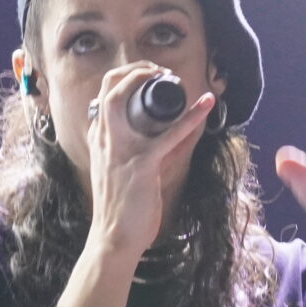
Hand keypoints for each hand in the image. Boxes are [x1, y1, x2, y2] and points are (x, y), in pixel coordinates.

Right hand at [84, 62, 214, 257]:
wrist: (114, 237)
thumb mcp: (118, 169)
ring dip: (149, 79)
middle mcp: (105, 139)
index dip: (125, 76)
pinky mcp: (142, 164)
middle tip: (159, 70)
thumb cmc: (120, 206)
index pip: (104, 93)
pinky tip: (206, 105)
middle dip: (135, 69)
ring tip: (173, 76)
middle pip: (110, 86)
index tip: (148, 74)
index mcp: (100, 139)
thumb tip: (165, 131)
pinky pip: (168, 135)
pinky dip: (191, 118)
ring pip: (125, 100)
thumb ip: (135, 148)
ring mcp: (121, 150)